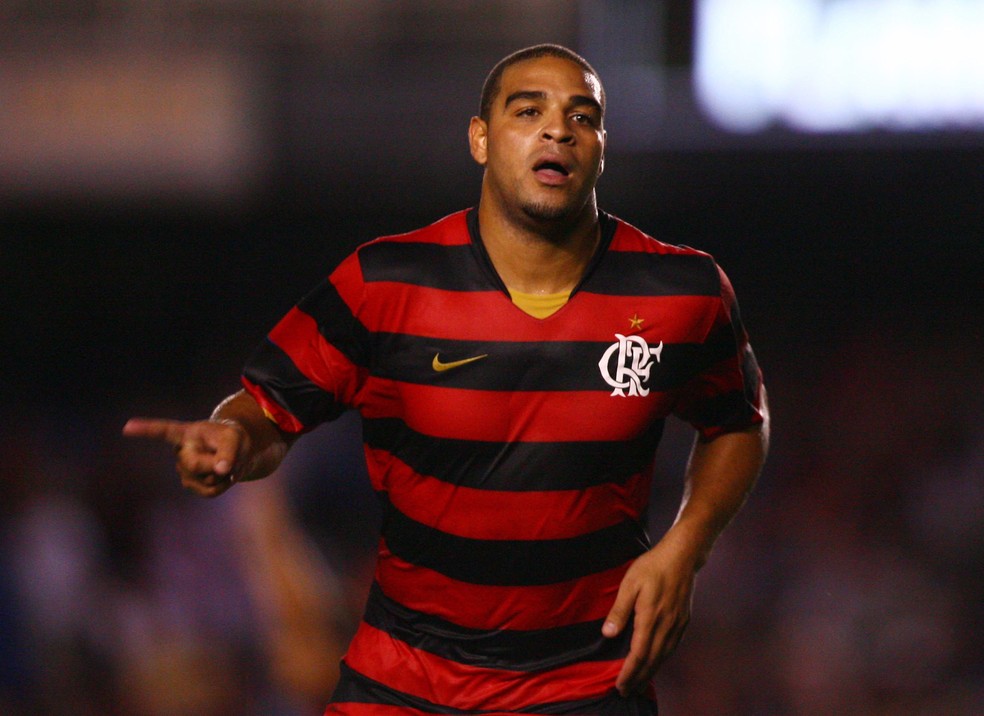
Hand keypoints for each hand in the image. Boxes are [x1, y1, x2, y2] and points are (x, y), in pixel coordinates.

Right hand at [123, 417, 248, 497]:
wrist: (235, 451)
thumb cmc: (232, 438)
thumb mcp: (235, 438)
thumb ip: (229, 452)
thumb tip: (220, 470)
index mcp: (186, 433)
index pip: (163, 431)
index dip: (145, 430)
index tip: (127, 427)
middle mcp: (180, 451)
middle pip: (194, 464)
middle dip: (215, 463)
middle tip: (228, 456)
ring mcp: (183, 470)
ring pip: (207, 480)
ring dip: (224, 475)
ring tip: (225, 463)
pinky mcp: (191, 484)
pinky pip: (210, 491)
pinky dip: (223, 485)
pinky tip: (222, 476)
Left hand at [601, 538, 696, 695]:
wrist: (682, 556)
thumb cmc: (652, 567)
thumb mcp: (630, 584)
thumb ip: (620, 610)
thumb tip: (609, 634)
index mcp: (651, 617)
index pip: (639, 654)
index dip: (629, 672)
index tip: (619, 685)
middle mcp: (667, 625)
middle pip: (652, 660)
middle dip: (639, 678)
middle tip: (627, 692)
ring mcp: (678, 624)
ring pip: (664, 656)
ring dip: (651, 672)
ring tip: (640, 683)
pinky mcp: (684, 620)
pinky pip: (672, 647)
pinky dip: (662, 659)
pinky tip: (657, 662)